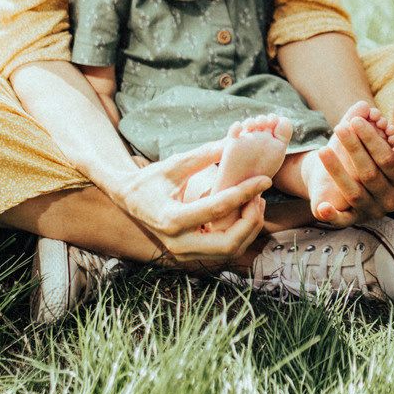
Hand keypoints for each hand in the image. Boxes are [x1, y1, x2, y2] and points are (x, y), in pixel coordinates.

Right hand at [111, 143, 268, 266]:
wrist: (128, 200)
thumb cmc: (150, 179)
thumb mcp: (175, 163)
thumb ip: (206, 154)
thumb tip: (236, 139)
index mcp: (172, 218)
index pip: (217, 208)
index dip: (245, 193)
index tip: (265, 179)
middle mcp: (178, 243)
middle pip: (228, 243)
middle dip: (251, 220)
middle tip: (260, 196)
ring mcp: (184, 253)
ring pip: (230, 251)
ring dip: (249, 228)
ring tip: (255, 202)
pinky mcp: (190, 255)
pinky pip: (223, 250)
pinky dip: (239, 234)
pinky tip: (244, 211)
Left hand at [307, 98, 393, 226]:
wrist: (367, 184)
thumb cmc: (383, 158)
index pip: (387, 159)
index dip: (371, 140)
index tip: (356, 121)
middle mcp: (392, 199)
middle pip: (370, 174)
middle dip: (354, 150)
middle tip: (339, 127)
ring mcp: (373, 211)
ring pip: (354, 192)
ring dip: (338, 171)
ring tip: (323, 150)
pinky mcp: (354, 220)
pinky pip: (343, 220)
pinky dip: (332, 215)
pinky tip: (322, 206)